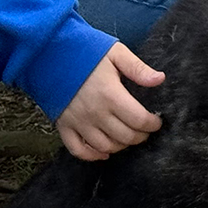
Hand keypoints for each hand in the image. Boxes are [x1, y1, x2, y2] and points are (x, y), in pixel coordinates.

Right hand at [55, 43, 164, 161]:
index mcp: (110, 95)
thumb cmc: (84, 52)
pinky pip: (78, 150)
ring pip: (105, 147)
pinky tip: (104, 152)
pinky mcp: (64, 126)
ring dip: (121, 146)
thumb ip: (138, 68)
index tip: (156, 121)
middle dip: (140, 136)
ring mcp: (78, 122)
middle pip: (125, 136)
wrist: (49, 54)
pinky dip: (93, 156)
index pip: (139, 120)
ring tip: (128, 137)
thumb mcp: (115, 53)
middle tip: (145, 130)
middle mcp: (95, 113)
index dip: (152, 124)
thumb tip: (159, 79)